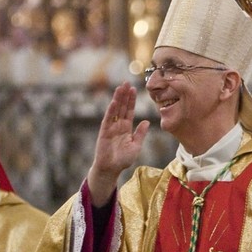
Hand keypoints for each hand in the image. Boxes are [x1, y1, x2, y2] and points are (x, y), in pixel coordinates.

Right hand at [87, 82, 149, 205]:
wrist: (111, 169)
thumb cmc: (123, 160)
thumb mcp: (136, 146)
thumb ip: (140, 133)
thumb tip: (147, 121)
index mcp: (126, 128)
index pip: (129, 111)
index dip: (131, 100)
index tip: (134, 88)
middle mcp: (118, 125)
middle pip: (122, 107)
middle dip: (124, 95)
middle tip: (127, 82)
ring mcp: (111, 128)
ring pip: (115, 110)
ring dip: (117, 99)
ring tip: (120, 87)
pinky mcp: (104, 132)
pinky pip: (108, 119)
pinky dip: (111, 110)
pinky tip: (114, 102)